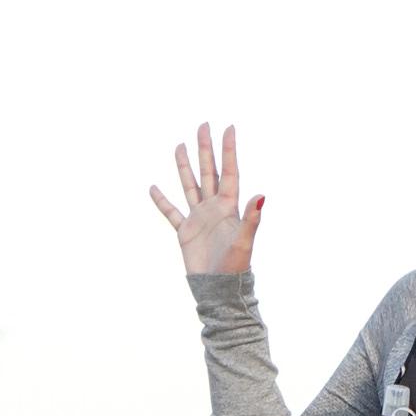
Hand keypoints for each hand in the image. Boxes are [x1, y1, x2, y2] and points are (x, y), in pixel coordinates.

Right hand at [149, 121, 263, 274]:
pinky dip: (162, 201)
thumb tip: (261, 195)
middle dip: (206, 149)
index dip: (229, 150)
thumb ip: (252, 218)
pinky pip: (172, 212)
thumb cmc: (235, 267)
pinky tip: (154, 188)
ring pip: (190, 186)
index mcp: (230, 207)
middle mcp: (214, 208)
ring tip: (180, 146)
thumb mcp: (244, 241)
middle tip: (203, 125)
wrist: (218, 289)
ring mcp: (199, 218)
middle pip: (209, 172)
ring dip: (185, 166)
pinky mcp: (186, 232)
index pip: (229, 171)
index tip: (228, 128)